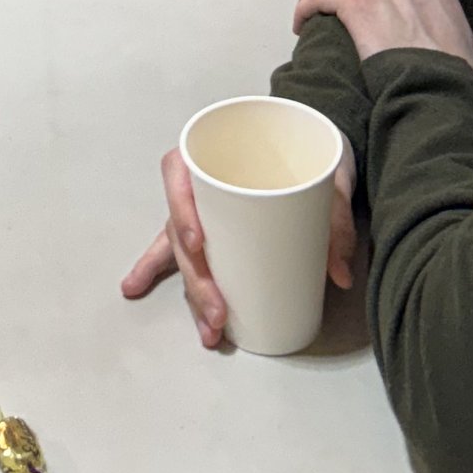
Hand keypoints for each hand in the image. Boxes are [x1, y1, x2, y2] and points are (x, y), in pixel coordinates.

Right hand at [122, 143, 355, 350]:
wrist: (313, 141)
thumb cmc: (306, 146)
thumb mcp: (327, 172)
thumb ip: (335, 218)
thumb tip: (340, 273)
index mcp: (214, 152)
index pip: (179, 174)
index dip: (182, 210)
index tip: (197, 244)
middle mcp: (198, 183)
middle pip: (180, 230)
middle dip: (196, 278)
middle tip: (219, 313)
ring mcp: (201, 210)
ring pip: (184, 254)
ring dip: (193, 294)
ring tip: (210, 330)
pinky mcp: (210, 231)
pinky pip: (179, 252)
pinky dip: (155, 269)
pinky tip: (133, 288)